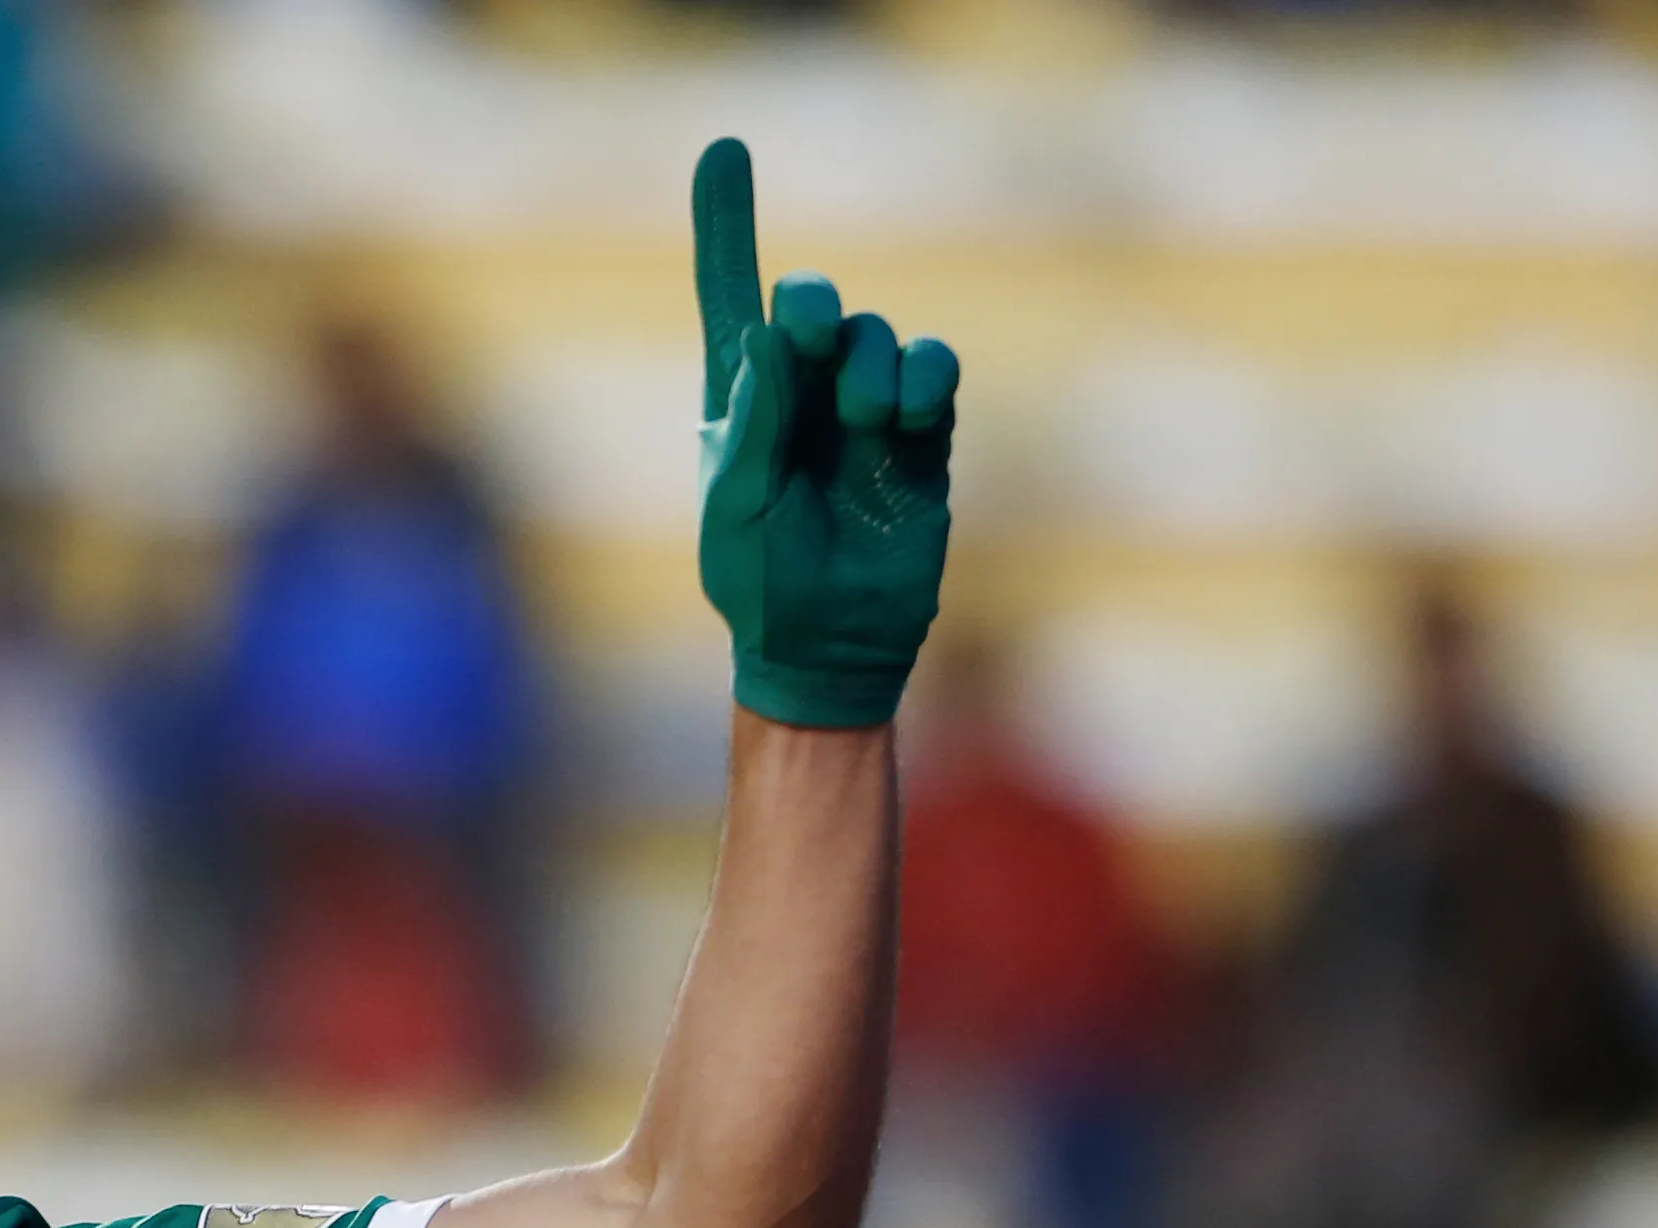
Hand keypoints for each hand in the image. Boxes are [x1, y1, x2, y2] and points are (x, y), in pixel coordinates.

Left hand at [693, 136, 958, 729]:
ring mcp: (865, 413)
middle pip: (814, 307)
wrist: (828, 646)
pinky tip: (905, 418)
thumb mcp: (738, 508)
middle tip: (804, 336)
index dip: (726, 226)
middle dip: (812, 309)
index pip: (730, 297)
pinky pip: (934, 372)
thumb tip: (769, 334)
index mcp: (742, 402)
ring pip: (878, 338)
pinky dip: (925, 378)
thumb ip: (754, 421)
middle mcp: (803, 395)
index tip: (724, 152)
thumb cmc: (761, 584)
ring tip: (864, 422)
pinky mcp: (921, 438)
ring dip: (871, 365)